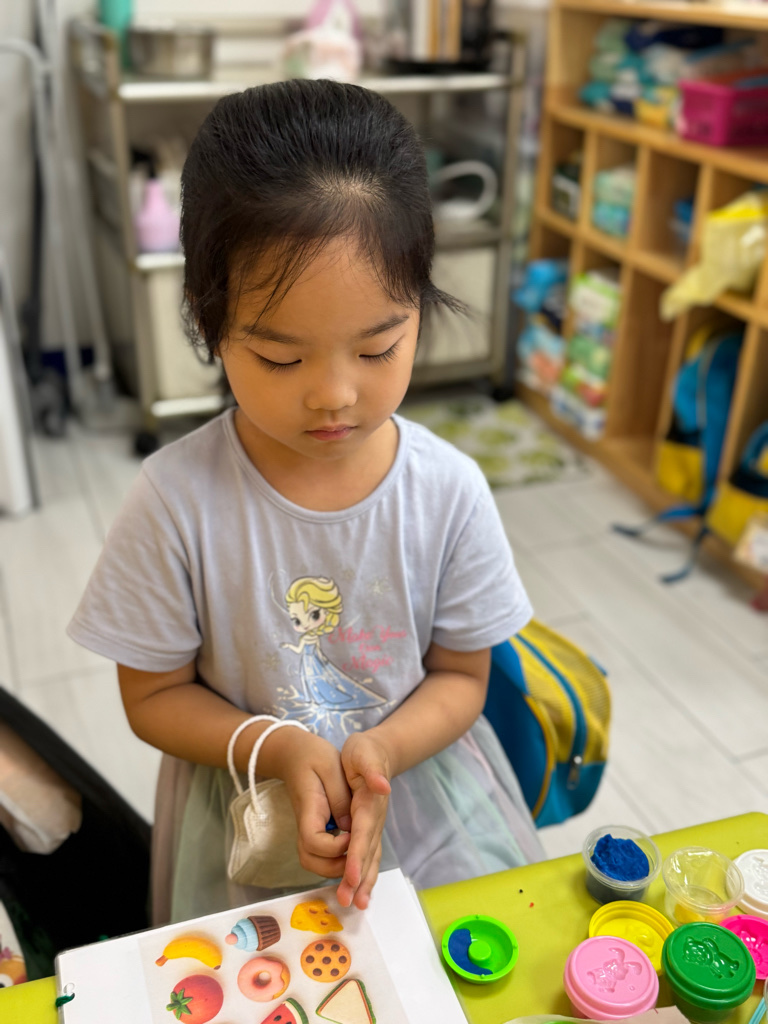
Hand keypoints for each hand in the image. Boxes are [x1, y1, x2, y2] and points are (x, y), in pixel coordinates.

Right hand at [260, 727, 351, 877]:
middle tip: (357, 854)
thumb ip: (340, 795)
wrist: (294, 754)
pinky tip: (354, 853)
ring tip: (357, 857)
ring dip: (334, 868)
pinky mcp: (314, 830)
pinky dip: (335, 861)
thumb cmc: (314, 756)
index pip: (313, 840)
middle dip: (334, 867)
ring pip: (313, 861)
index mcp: (309, 808)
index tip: (352, 835)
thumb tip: (351, 825)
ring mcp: (308, 829)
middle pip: (310, 860)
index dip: (333, 846)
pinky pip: (320, 855)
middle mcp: (305, 824)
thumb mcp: (331, 766)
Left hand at [336, 731, 391, 909]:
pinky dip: (365, 875)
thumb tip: (382, 785)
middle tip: (350, 901)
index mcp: (370, 804)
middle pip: (368, 853)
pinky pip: (368, 856)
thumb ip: (372, 769)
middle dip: (359, 879)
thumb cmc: (366, 752)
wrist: (377, 753)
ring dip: (364, 883)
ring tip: (357, 904)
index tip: (351, 877)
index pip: (363, 834)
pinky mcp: (370, 830)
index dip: (357, 856)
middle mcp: (375, 820)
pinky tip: (359, 890)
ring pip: (370, 859)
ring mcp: (374, 826)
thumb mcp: (364, 753)